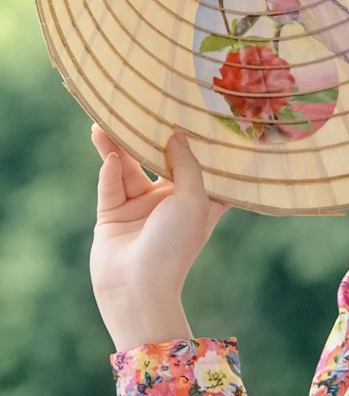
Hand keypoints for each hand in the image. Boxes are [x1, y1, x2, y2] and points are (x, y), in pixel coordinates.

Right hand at [88, 122, 230, 335]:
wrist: (137, 287)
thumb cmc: (175, 245)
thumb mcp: (193, 199)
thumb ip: (187, 164)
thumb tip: (178, 135)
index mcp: (196, 200)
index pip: (198, 165)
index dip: (196, 142)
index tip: (193, 111)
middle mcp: (168, 201)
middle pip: (156, 161)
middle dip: (145, 137)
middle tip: (136, 108)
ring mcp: (139, 208)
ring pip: (126, 169)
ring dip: (115, 148)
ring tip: (102, 124)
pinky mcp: (112, 214)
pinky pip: (110, 186)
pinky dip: (109, 172)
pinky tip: (109, 159)